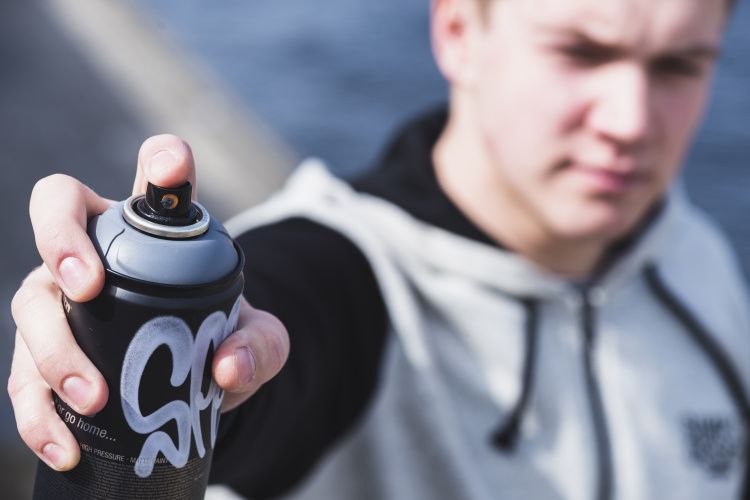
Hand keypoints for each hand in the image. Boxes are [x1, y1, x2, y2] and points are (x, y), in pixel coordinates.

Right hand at [9, 134, 288, 471]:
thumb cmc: (221, 339)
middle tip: (89, 289)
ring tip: (93, 396)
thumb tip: (226, 368)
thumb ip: (261, 347)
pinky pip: (24, 378)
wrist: (192, 383)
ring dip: (54, 348)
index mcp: (155, 231)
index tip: (173, 169)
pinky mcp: (44, 355)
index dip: (162, 163)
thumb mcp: (258, 341)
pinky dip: (37, 414)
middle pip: (58, 213)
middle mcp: (98, 250)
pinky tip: (62, 446)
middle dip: (61, 240)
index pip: (156, 179)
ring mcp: (61, 300)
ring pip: (31, 303)